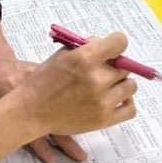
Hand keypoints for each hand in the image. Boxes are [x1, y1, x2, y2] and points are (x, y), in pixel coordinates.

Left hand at [0, 56, 88, 162]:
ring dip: (77, 119)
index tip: (53, 160)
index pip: (30, 128)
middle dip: (67, 139)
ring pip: (63, 102)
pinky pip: (64, 88)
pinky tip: (89, 109)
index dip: (41, 146)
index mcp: (13, 98)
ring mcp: (42, 82)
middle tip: (81, 156)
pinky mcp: (49, 76)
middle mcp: (31, 91)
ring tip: (91, 132)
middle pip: (52, 118)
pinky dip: (76, 100)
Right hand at [19, 33, 137, 142]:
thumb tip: (105, 45)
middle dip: (115, 66)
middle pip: (125, 66)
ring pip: (130, 86)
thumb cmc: (45, 80)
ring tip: (108, 86)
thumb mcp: (62, 55)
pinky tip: (116, 99)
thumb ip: (86, 47)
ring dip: (121, 83)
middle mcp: (96, 79)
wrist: (31, 110)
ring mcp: (101, 101)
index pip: (120, 42)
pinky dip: (126, 103)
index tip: (112, 48)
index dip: (116, 43)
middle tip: (104, 70)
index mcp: (85, 58)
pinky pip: (130, 110)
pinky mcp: (103, 120)